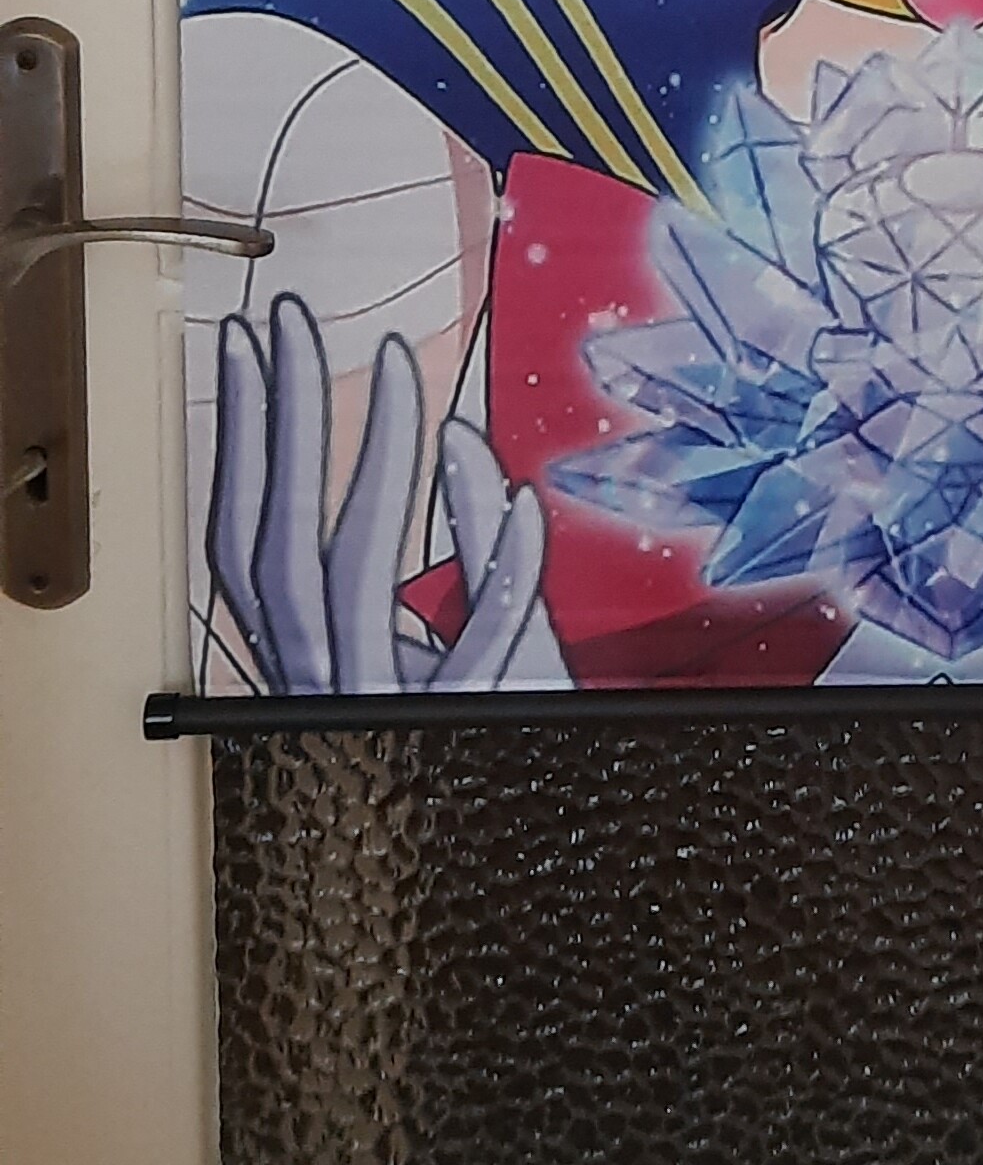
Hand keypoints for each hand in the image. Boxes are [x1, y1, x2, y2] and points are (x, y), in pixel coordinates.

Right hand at [208, 291, 570, 692]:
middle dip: (283, 423)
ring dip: (378, 465)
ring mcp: (389, 710)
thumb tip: (451, 433)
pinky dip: (499, 573)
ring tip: (401, 371)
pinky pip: (479, 645)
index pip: (250, 537)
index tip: (251, 345)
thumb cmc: (512, 721)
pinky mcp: (465, 730)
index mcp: (314, 658)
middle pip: (282, 543)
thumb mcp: (478, 616)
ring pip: (353, 577)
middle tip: (292, 321)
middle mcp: (331, 685)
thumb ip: (456, 530)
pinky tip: (521, 504)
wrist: (555, 843)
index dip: (246, 442)